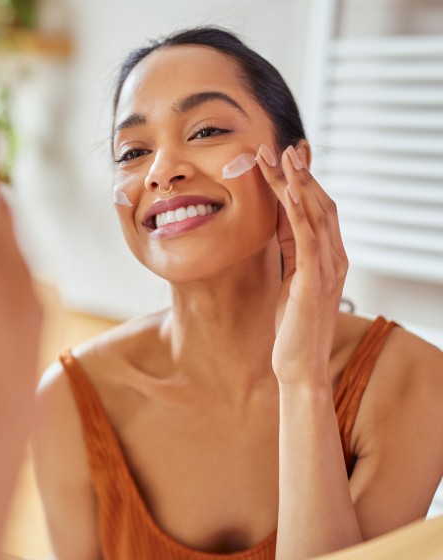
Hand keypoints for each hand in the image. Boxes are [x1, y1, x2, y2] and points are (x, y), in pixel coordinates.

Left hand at [256, 144, 347, 385]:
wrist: (299, 364)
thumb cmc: (292, 325)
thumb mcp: (290, 278)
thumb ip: (292, 250)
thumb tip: (282, 220)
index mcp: (329, 258)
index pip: (318, 210)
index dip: (304, 182)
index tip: (287, 159)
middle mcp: (335, 258)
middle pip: (320, 204)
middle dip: (299, 174)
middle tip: (280, 147)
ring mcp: (328, 269)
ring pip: (315, 214)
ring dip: (297, 183)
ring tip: (280, 156)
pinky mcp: (314, 280)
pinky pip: (307, 238)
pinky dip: (298, 212)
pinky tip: (287, 191)